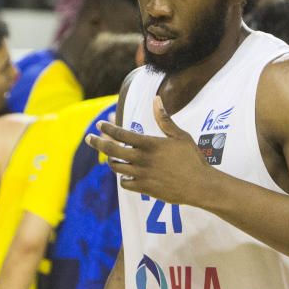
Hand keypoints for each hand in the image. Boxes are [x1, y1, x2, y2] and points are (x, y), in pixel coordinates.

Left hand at [86, 96, 211, 206]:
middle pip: (111, 151)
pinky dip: (123, 179)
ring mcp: (142, 175)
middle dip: (97, 143)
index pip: (121, 134)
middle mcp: (142, 159)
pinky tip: (126, 175)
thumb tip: (156, 99)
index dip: (108, 128)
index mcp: (150, 144)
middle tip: (88, 138)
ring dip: (111, 161)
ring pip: (116, 168)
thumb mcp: (180, 136)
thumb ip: (164, 119)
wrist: (200, 186)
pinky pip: (125, 184)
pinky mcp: (145, 189)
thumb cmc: (193, 159)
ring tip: (110, 157)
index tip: (99, 124)